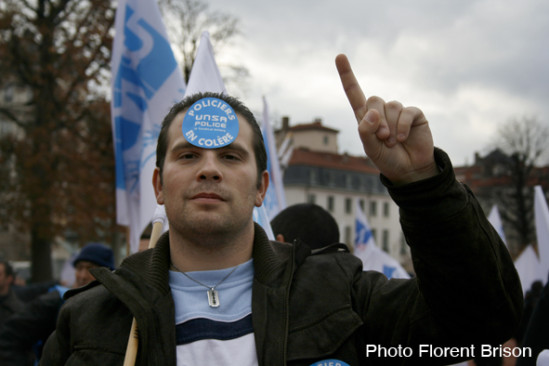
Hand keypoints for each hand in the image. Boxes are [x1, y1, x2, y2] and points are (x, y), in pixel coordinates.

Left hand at [335, 54, 437, 184]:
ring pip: (391, 106)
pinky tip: (403, 138)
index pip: (354, 92)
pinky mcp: (414, 114)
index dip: (347, 75)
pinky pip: (406, 111)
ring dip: (390, 126)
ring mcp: (398, 111)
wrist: (410, 170)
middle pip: (373, 99)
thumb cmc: (387, 159)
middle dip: (376, 120)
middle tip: (382, 138)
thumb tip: (373, 112)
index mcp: (365, 117)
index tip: (340, 56)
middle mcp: (381, 111)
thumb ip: (366, 132)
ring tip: (393, 142)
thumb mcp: (371, 149)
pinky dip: (402, 126)